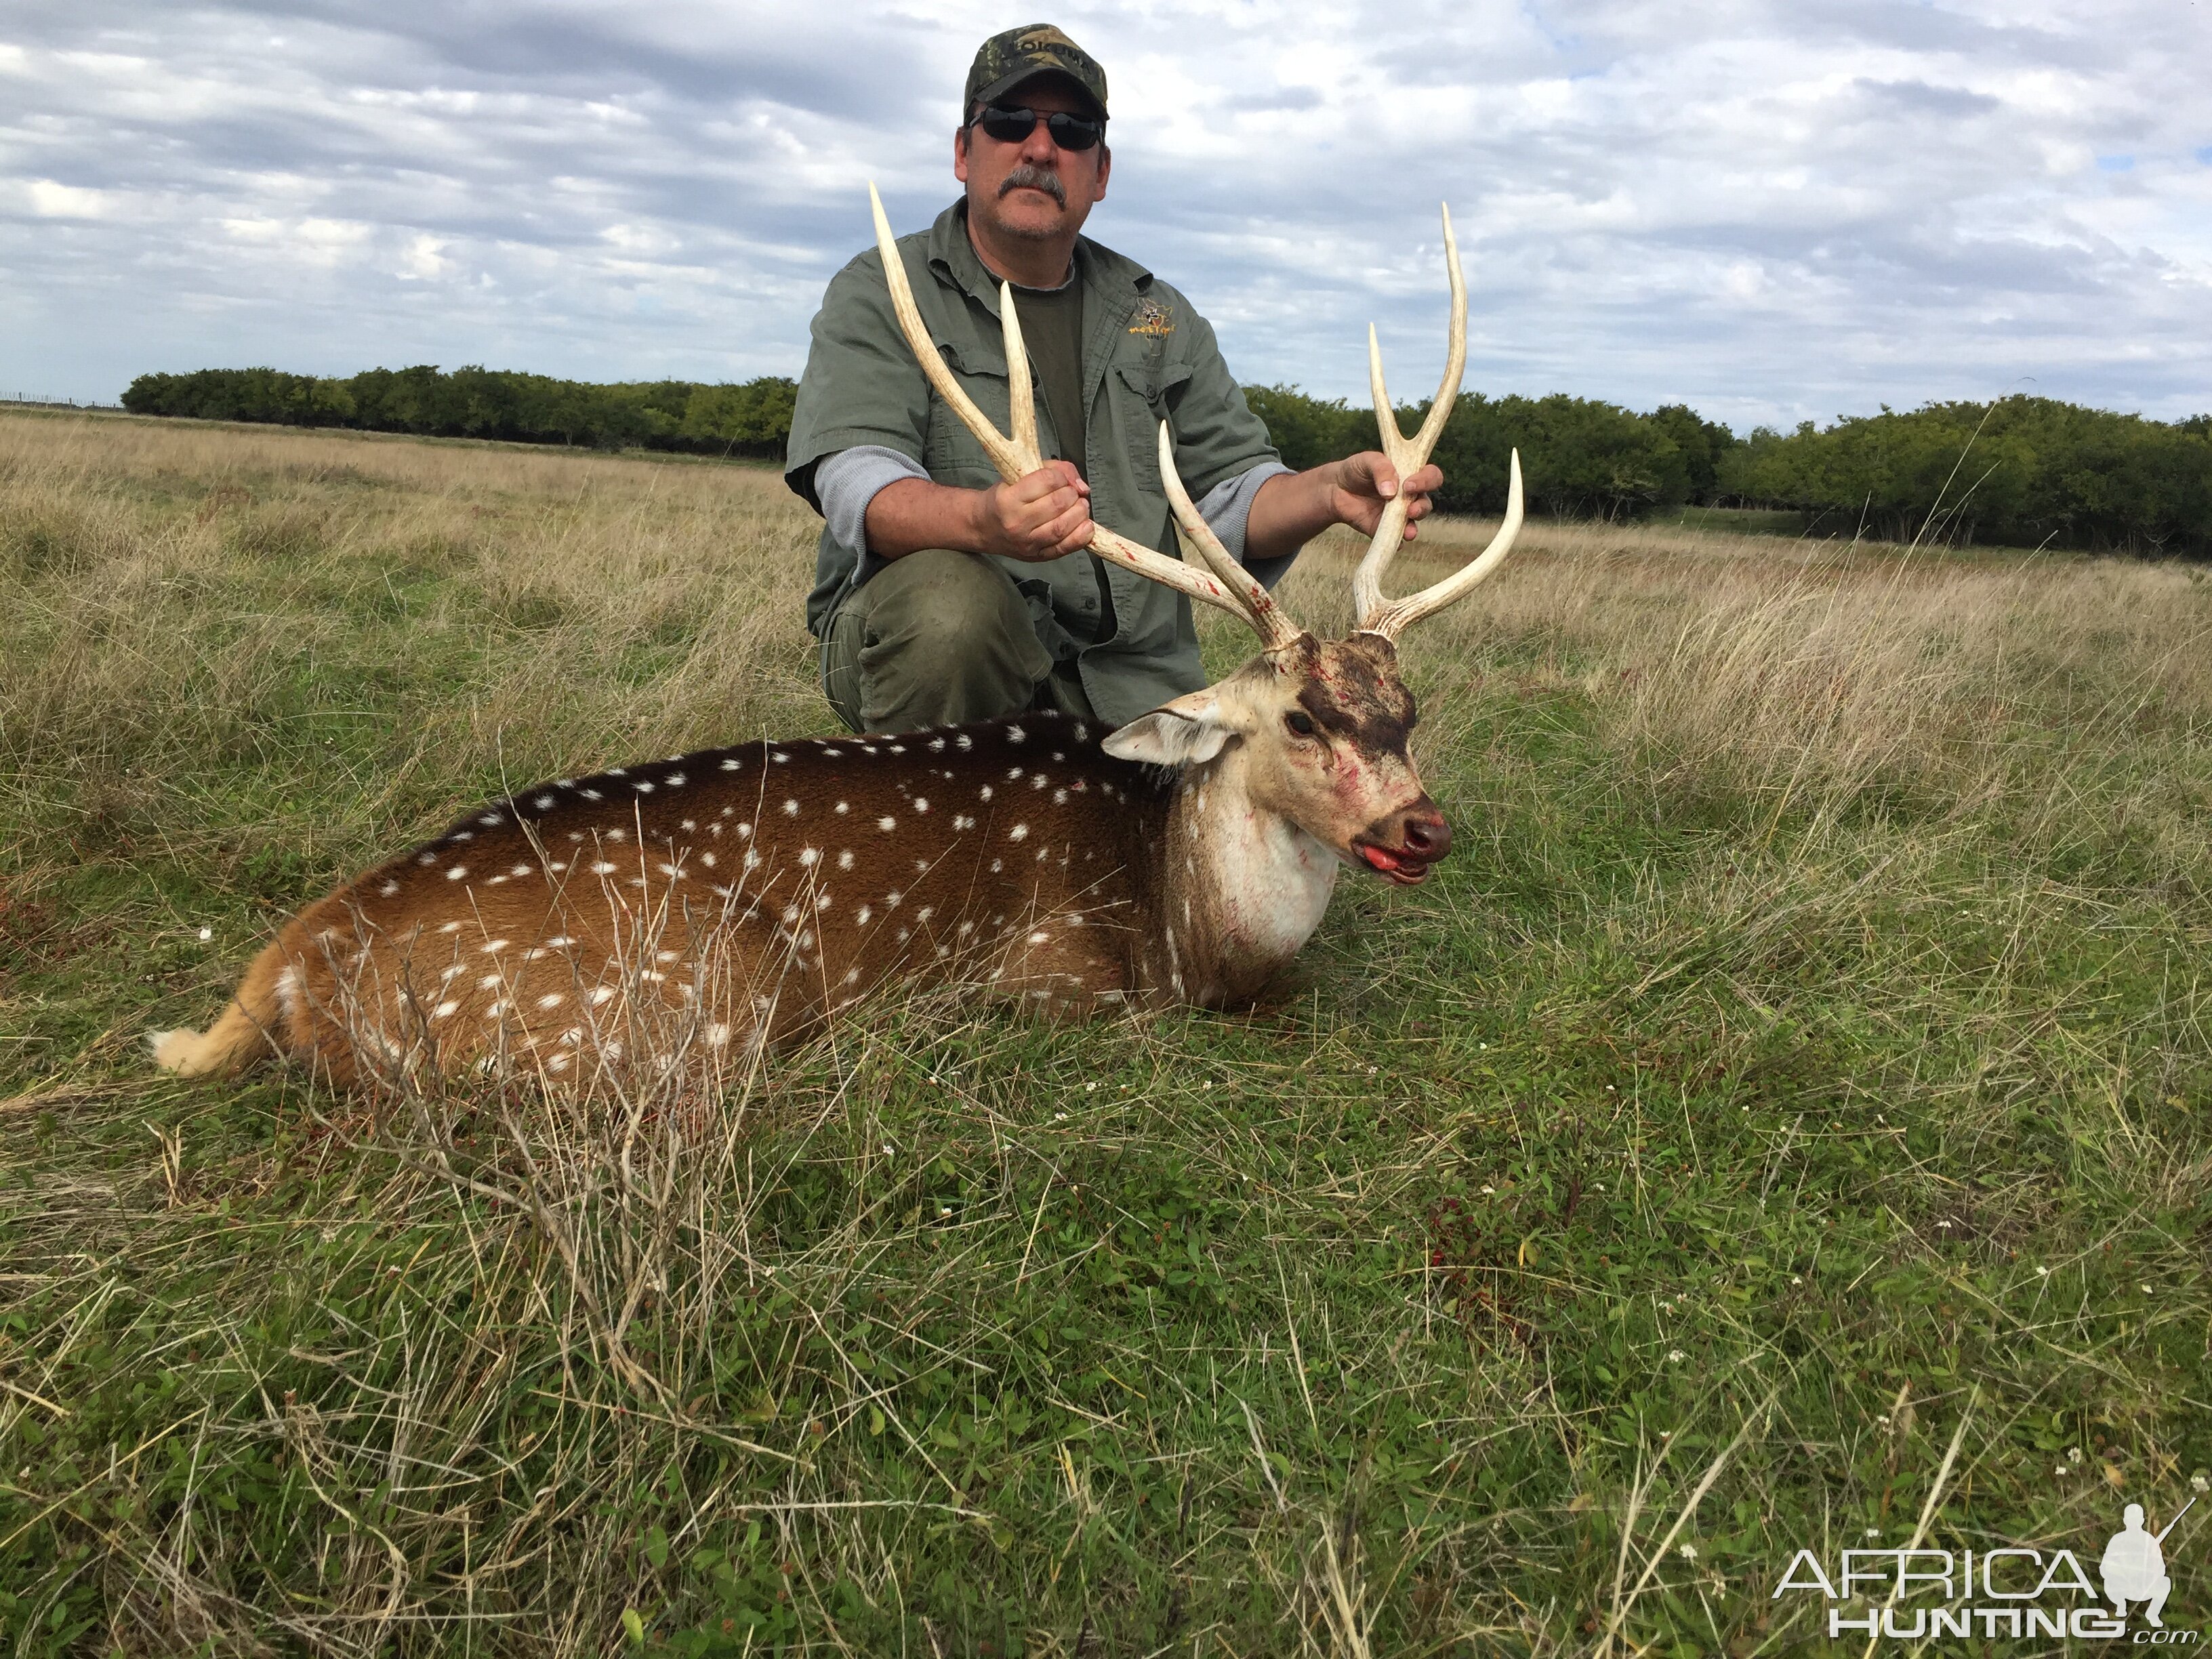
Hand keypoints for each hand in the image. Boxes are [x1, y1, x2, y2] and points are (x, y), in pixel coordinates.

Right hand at [972, 460, 1092, 561]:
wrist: (983, 528)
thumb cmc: (1003, 499)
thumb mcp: (1018, 476)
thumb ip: (1052, 470)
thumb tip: (1081, 486)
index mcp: (1008, 499)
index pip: (1046, 481)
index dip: (1060, 476)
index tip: (1060, 478)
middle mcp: (1016, 523)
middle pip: (1058, 504)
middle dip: (1072, 494)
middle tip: (1071, 493)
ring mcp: (1027, 542)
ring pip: (1062, 527)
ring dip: (1080, 513)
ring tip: (1079, 506)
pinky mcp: (1037, 556)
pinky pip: (1065, 548)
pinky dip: (1082, 537)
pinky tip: (1086, 526)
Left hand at [1329, 452, 1442, 541]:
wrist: (1336, 488)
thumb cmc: (1356, 470)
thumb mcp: (1368, 460)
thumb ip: (1381, 468)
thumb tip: (1390, 491)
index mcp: (1410, 474)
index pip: (1431, 477)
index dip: (1426, 481)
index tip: (1409, 485)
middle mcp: (1409, 496)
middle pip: (1426, 503)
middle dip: (1422, 507)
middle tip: (1410, 509)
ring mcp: (1397, 514)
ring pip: (1413, 523)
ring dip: (1413, 527)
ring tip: (1408, 531)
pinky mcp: (1383, 529)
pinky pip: (1394, 538)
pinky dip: (1396, 542)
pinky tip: (1395, 543)